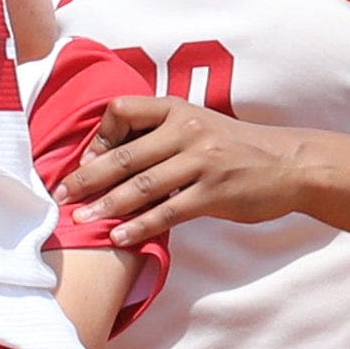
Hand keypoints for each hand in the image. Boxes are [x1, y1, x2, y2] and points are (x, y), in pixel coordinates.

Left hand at [75, 91, 309, 240]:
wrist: (290, 164)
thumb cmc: (234, 149)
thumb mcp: (197, 127)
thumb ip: (158, 137)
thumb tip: (105, 159)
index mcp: (177, 110)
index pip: (122, 110)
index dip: (98, 136)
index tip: (87, 161)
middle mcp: (187, 131)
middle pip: (124, 155)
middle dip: (86, 178)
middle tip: (59, 197)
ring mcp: (201, 162)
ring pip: (141, 186)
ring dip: (105, 206)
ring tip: (80, 220)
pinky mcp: (213, 193)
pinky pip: (167, 213)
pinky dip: (139, 227)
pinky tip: (118, 238)